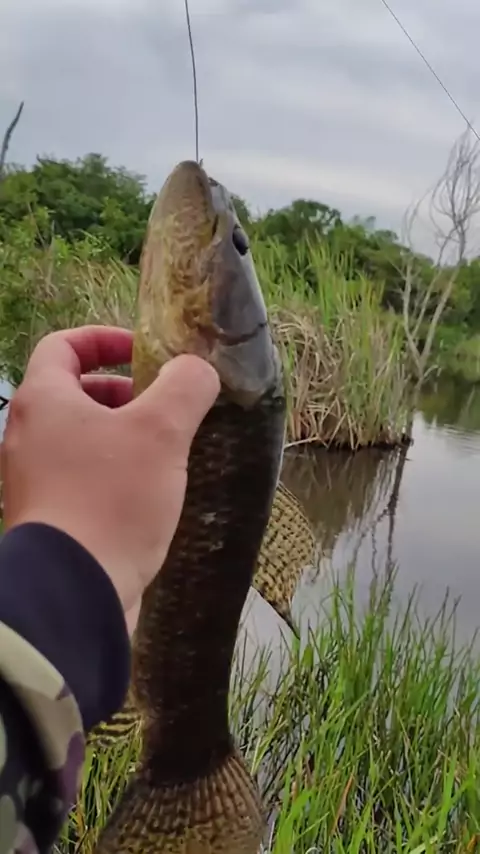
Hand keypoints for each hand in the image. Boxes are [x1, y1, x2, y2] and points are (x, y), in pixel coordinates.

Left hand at [0, 325, 219, 633]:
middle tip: (161, 409)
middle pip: (71, 392)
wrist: (73, 591)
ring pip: (78, 438)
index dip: (105, 340)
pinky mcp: (46, 518)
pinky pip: (79, 477)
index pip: (63, 345)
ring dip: (121, 435)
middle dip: (121, 392)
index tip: (144, 354)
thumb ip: (185, 387)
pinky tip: (149, 495)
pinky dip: (111, 472)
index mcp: (43, 401)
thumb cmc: (112, 498)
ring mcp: (31, 480)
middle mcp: (26, 435)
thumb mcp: (161, 432)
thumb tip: (197, 370)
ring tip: (163, 453)